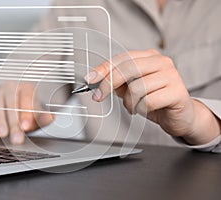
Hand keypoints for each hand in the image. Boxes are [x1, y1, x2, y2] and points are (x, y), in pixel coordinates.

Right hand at [0, 81, 53, 143]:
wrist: (14, 108)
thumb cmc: (27, 112)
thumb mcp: (38, 116)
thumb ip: (44, 117)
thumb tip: (51, 117)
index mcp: (26, 88)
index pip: (26, 97)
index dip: (26, 113)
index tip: (26, 127)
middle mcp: (10, 88)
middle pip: (10, 103)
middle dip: (13, 122)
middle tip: (16, 138)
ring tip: (2, 134)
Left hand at [87, 49, 220, 144]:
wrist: (181, 116)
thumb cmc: (156, 100)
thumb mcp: (132, 89)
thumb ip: (118, 82)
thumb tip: (96, 80)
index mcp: (150, 57)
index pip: (122, 58)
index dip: (103, 68)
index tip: (90, 79)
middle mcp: (162, 62)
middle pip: (128, 68)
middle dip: (108, 84)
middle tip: (98, 97)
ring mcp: (172, 76)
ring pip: (137, 87)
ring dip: (129, 102)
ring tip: (134, 106)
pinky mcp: (178, 92)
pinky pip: (148, 101)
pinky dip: (141, 109)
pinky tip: (144, 110)